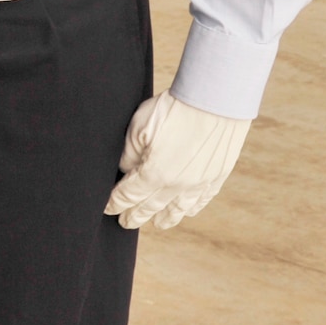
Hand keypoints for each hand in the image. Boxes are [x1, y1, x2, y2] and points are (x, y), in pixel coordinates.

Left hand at [105, 90, 250, 230]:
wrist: (216, 100)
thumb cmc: (174, 109)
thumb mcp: (139, 127)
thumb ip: (129, 154)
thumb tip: (125, 170)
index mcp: (154, 174)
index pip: (129, 195)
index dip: (116, 203)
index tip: (107, 209)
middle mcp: (178, 184)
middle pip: (151, 206)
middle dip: (135, 215)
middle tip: (125, 223)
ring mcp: (200, 182)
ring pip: (179, 208)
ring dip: (165, 218)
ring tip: (156, 224)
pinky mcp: (218, 175)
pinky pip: (202, 199)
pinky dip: (192, 208)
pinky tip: (187, 211)